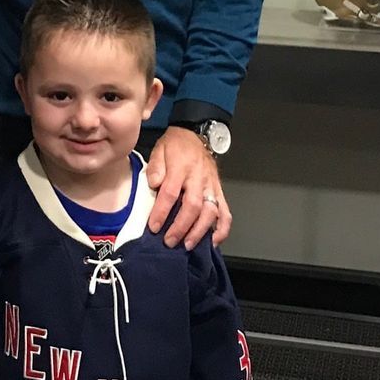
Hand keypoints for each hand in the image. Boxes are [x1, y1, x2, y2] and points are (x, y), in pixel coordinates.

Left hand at [145, 125, 229, 247]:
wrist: (195, 134)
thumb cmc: (175, 145)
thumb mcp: (159, 149)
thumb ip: (155, 167)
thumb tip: (154, 184)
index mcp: (181, 167)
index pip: (171, 193)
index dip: (162, 212)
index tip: (154, 227)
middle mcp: (199, 178)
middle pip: (193, 206)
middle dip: (181, 227)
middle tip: (170, 241)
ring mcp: (212, 186)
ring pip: (211, 212)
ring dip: (200, 231)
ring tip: (188, 245)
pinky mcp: (220, 191)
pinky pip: (226, 212)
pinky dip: (222, 229)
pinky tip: (212, 241)